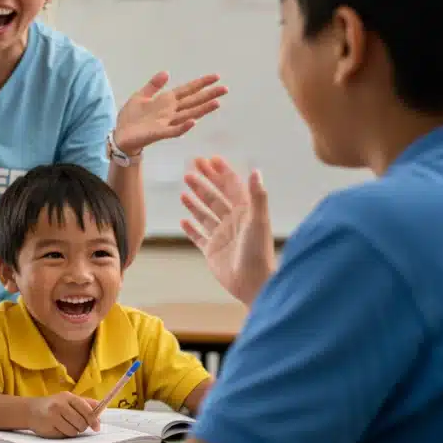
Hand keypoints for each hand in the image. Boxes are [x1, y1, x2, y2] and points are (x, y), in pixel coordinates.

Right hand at [27, 392, 100, 438]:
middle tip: (76, 425)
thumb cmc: (53, 406)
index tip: (97, 427)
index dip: (94, 420)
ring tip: (65, 425)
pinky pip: (64, 435)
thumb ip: (84, 403)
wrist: (30, 410)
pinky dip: (64, 434)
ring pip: (74, 431)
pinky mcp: (48, 426)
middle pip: (82, 422)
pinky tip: (57, 428)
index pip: (86, 409)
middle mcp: (61, 404)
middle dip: (82, 427)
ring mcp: (54, 415)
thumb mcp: (68, 400)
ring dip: (73, 431)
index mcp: (68, 397)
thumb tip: (101, 408)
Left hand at [113, 72, 225, 154]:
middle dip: (208, 95)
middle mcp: (170, 112)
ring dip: (202, 109)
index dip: (200, 84)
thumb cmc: (130, 118)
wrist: (120, 135)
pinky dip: (184, 127)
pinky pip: (174, 130)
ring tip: (216, 103)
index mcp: (166, 101)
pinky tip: (193, 122)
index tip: (215, 77)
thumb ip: (153, 86)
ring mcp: (166, 123)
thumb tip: (166, 72)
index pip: (187, 90)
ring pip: (188, 115)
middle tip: (225, 89)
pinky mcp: (159, 133)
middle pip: (193, 102)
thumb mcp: (140, 96)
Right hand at [180, 156, 274, 304]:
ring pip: (206, 214)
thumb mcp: (258, 221)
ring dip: (196, 201)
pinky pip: (199, 237)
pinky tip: (183, 221)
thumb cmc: (258, 252)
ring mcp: (222, 236)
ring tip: (184, 189)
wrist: (254, 284)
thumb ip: (257, 196)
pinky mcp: (212, 252)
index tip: (210, 159)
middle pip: (216, 197)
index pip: (231, 187)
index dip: (222, 172)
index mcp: (245, 212)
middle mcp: (233, 222)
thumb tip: (256, 170)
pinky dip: (191, 229)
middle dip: (205, 182)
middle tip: (191, 168)